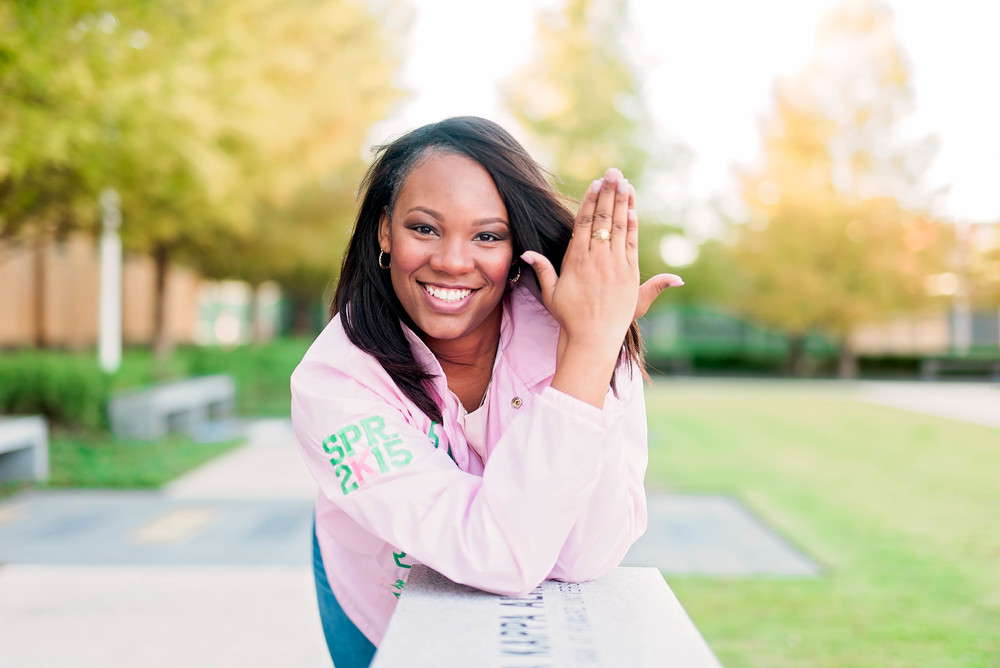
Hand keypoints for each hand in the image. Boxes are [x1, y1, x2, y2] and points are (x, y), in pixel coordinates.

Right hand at [523, 168, 683, 354]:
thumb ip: (542, 270)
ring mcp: (615, 265)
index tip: (596, 183)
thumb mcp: (551, 293)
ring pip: (620, 226)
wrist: (592, 339)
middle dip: (609, 193)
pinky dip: (633, 226)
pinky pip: (632, 244)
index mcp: (576, 259)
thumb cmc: (570, 317)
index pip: (585, 222)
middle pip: (604, 218)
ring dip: (623, 203)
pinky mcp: (629, 274)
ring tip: (625, 183)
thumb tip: (526, 253)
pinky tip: (633, 209)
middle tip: (613, 172)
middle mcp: (596, 258)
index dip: (591, 201)